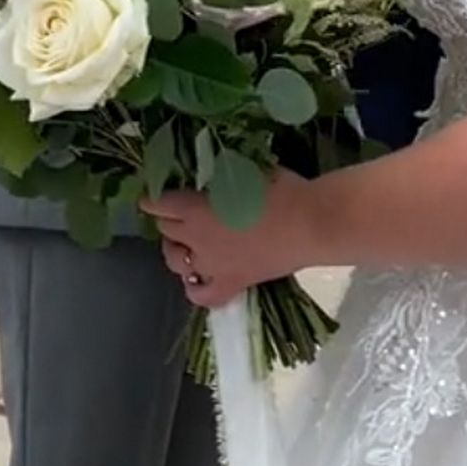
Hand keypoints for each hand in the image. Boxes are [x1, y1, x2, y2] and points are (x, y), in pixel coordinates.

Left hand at [142, 168, 317, 307]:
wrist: (313, 223)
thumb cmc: (282, 189)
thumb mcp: (246, 170)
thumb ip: (220, 176)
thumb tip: (209, 174)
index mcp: (195, 209)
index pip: (158, 205)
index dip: (153, 198)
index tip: (154, 194)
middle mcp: (197, 240)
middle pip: (166, 231)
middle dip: (168, 220)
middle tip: (180, 212)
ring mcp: (212, 266)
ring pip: (176, 262)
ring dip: (176, 250)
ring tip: (186, 242)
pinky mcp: (233, 284)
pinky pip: (202, 295)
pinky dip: (195, 288)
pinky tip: (199, 278)